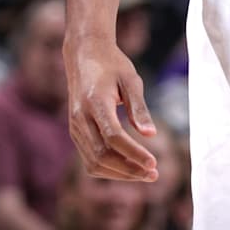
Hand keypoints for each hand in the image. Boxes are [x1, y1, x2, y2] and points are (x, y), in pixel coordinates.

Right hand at [65, 35, 157, 181]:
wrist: (84, 55)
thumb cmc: (111, 65)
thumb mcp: (131, 80)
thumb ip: (139, 108)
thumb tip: (151, 135)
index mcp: (95, 102)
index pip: (113, 137)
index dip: (133, 153)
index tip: (154, 163)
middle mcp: (80, 118)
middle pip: (102, 155)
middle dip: (129, 170)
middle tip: (154, 173)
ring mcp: (75, 127)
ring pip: (93, 163)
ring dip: (120, 174)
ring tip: (144, 173)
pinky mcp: (75, 133)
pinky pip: (89, 160)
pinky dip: (109, 169)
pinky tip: (128, 167)